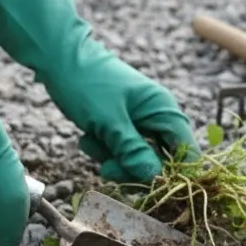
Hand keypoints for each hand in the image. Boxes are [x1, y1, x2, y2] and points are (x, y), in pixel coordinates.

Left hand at [46, 42, 197, 182]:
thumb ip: (133, 151)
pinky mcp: (124, 125)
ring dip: (113, 158)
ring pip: (138, 158)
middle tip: (107, 169)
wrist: (58, 57)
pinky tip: (88, 136)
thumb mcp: (108, 121)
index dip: (174, 175)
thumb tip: (156, 179)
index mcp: (165, 110)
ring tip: (91, 141)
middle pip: (161, 161)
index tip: (150, 189)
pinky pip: (121, 150)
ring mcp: (141, 121)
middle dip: (132, 168)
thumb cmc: (86, 83)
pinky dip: (104, 149)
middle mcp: (159, 117)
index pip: (187, 153)